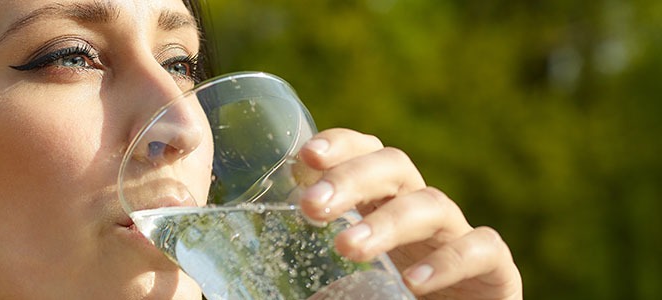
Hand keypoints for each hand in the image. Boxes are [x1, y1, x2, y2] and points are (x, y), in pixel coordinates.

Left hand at [297, 128, 522, 298]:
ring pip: (430, 204)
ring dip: (387, 222)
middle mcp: (418, 208)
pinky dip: (448, 260)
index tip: (304, 157)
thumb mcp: (343, 280)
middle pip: (393, 166)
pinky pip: (479, 248)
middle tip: (312, 207)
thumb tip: (245, 284)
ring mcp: (457, 234)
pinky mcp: (495, 268)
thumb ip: (311, 271)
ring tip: (347, 248)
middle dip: (351, 179)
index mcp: (381, 202)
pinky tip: (414, 281)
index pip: (363, 153)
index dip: (338, 145)